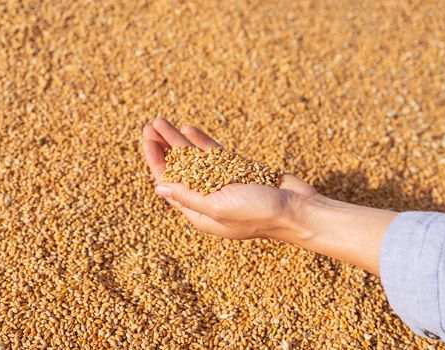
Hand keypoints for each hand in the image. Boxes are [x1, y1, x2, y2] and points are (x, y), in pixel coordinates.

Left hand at [142, 118, 318, 239]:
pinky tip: (188, 129)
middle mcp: (207, 197)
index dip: (156, 160)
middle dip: (163, 147)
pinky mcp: (237, 171)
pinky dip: (201, 142)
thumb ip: (188, 196)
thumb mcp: (218, 207)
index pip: (169, 183)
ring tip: (163, 121)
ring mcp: (222, 183)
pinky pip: (213, 155)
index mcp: (199, 212)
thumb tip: (159, 188)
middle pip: (178, 168)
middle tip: (151, 125)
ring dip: (178, 141)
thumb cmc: (259, 213)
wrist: (297, 210)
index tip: (147, 138)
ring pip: (193, 159)